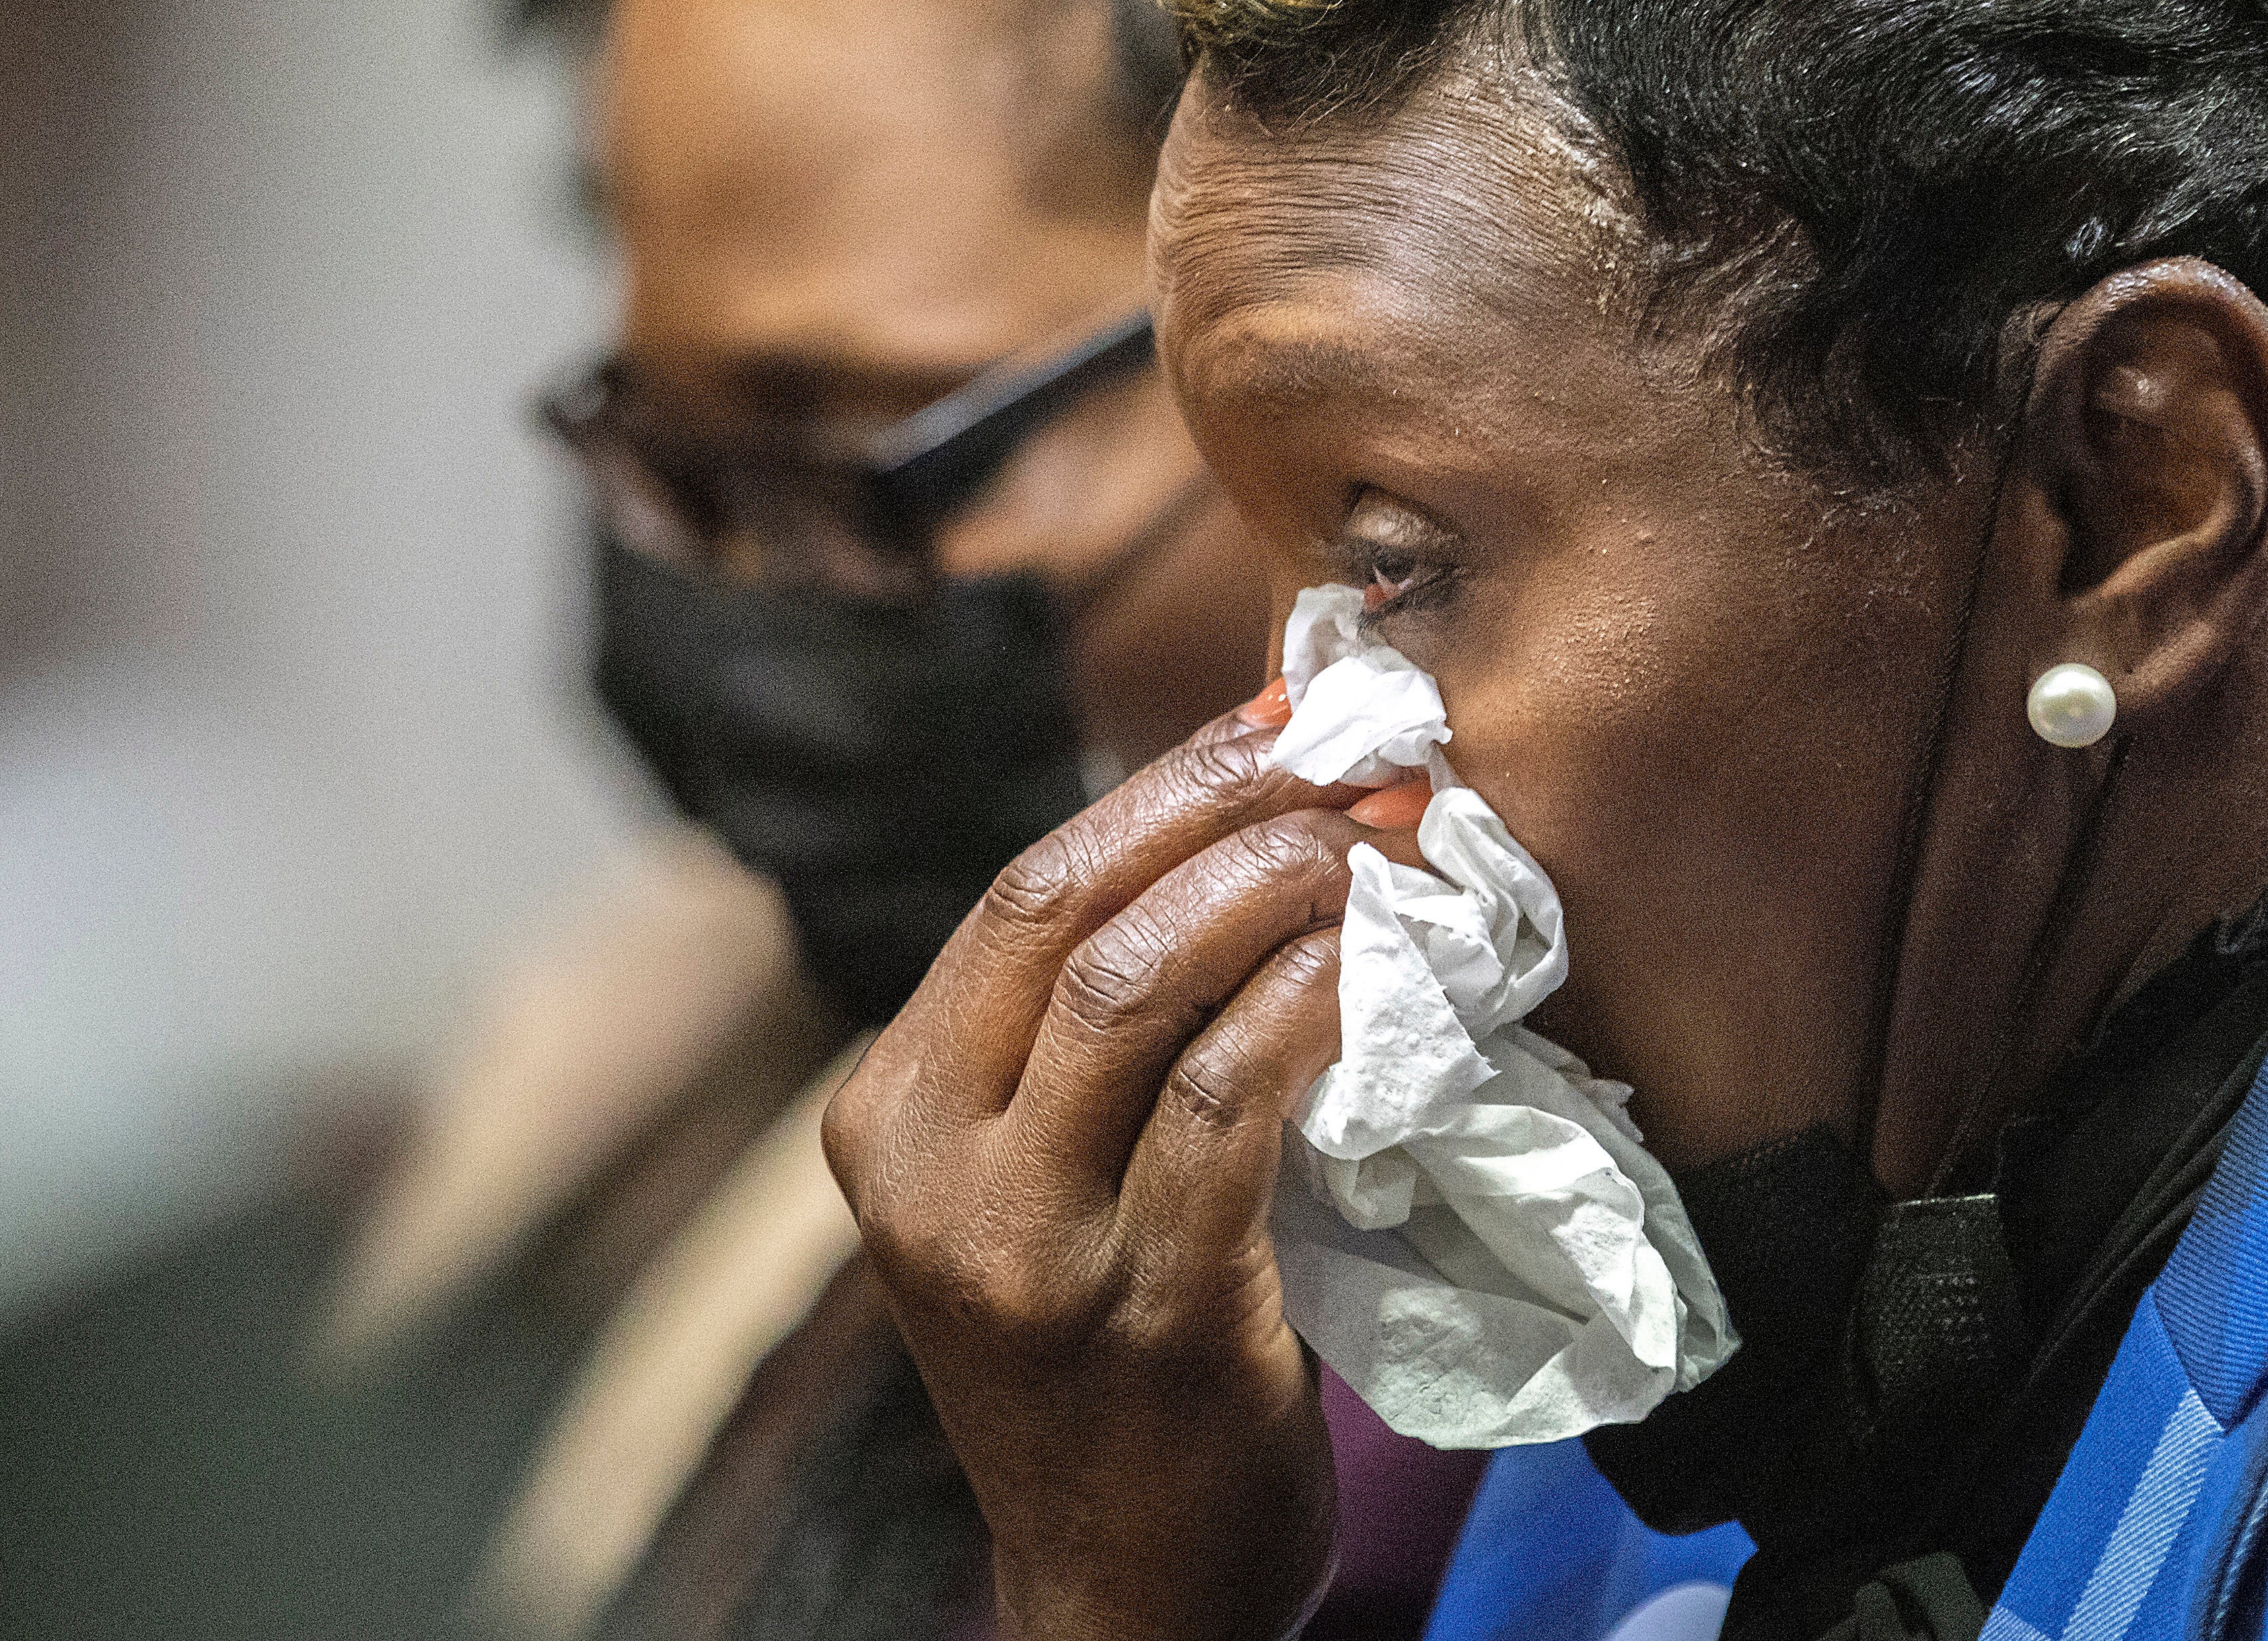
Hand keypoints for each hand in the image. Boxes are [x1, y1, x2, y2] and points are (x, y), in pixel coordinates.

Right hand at [823, 683, 1421, 1640]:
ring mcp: (1029, 1251)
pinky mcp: (1149, 1308)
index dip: (1161, 785)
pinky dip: (1313, 1003)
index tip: (1282, 714)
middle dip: (1220, 805)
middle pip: (1064, 913)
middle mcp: (930, 1176)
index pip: (1019, 893)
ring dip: (1277, 888)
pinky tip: (1378, 965)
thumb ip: (1077, 1038)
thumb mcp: (1028, 1185)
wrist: (1124, 1583)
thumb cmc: (1103, 1353)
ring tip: (1378, 846)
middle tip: (1353, 755)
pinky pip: (1232, 1100)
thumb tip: (1228, 823)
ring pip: (1140, 988)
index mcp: (889, 1116)